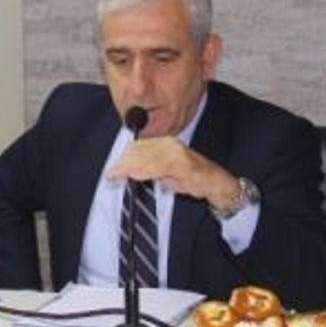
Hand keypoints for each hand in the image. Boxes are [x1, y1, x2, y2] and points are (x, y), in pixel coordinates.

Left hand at [110, 137, 240, 206]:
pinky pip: (161, 166)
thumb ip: (148, 169)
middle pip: (139, 151)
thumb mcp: (165, 173)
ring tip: (117, 175)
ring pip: (147, 158)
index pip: (137, 148)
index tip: (110, 171)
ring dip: (130, 167)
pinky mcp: (184, 163)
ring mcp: (176, 152)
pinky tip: (136, 175)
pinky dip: (147, 170)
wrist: (215, 182)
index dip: (122, 159)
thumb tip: (128, 172)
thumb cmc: (190, 177)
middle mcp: (169, 144)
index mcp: (163, 144)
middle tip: (111, 175)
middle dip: (123, 164)